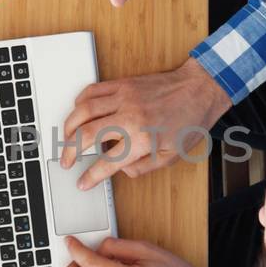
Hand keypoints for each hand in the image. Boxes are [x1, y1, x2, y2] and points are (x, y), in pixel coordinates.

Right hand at [61, 58, 230, 188]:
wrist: (199, 89)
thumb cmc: (189, 121)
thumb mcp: (172, 156)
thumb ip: (144, 167)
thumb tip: (122, 171)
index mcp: (144, 139)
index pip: (108, 162)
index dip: (91, 176)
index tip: (83, 182)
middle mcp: (131, 117)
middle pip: (87, 134)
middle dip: (70, 151)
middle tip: (67, 161)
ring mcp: (125, 98)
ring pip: (83, 110)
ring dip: (69, 126)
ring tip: (66, 138)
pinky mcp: (123, 84)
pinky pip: (92, 91)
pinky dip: (80, 102)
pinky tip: (78, 112)